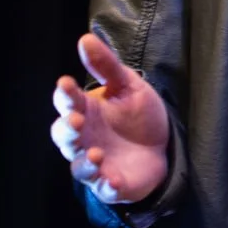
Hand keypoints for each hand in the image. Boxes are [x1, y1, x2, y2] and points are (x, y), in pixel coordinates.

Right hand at [51, 33, 169, 203]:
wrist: (164, 146)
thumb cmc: (138, 115)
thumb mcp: (128, 86)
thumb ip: (107, 66)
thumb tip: (85, 39)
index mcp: (86, 110)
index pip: (67, 101)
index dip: (64, 94)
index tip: (66, 83)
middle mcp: (85, 138)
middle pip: (63, 136)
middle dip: (66, 130)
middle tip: (76, 122)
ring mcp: (96, 163)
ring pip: (78, 167)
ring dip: (84, 162)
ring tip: (96, 154)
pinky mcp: (112, 184)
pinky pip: (104, 188)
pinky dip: (106, 185)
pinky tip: (113, 178)